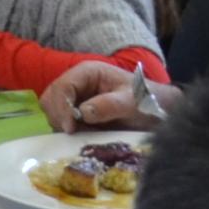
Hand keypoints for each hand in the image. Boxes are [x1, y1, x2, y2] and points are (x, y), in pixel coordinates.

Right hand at [42, 60, 162, 130]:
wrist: (158, 111)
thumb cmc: (147, 101)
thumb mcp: (133, 102)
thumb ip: (110, 105)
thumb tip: (83, 113)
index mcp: (87, 72)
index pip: (62, 87)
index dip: (62, 107)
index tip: (70, 128)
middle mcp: (76, 82)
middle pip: (51, 98)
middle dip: (59, 117)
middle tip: (74, 133)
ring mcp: (75, 97)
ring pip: (53, 111)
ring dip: (63, 125)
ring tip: (84, 134)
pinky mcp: (76, 112)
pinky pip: (61, 121)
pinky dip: (68, 130)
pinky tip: (85, 135)